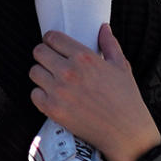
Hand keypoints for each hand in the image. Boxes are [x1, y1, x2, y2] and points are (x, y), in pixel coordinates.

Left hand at [29, 24, 159, 160]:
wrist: (126, 133)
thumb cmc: (127, 99)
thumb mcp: (121, 66)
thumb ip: (109, 44)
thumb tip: (103, 27)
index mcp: (84, 57)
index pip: (52, 38)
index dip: (51, 40)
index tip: (54, 45)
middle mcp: (68, 72)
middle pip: (38, 52)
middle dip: (44, 55)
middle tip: (52, 62)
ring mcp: (58, 91)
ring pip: (33, 72)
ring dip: (41, 74)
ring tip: (53, 79)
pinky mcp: (53, 109)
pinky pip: (34, 94)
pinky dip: (41, 94)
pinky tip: (53, 96)